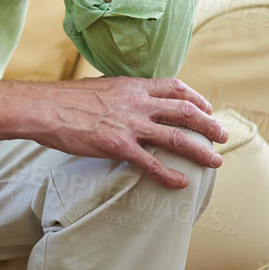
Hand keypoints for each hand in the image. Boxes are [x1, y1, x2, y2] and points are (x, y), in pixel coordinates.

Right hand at [31, 74, 228, 187]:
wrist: (45, 108)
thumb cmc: (66, 99)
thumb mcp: (101, 86)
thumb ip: (121, 93)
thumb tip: (129, 99)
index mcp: (134, 86)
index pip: (175, 87)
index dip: (197, 98)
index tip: (207, 108)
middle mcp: (138, 103)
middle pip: (185, 112)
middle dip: (209, 125)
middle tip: (223, 136)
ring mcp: (130, 125)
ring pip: (176, 138)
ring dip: (200, 150)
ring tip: (215, 161)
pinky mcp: (118, 146)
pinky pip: (151, 163)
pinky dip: (169, 175)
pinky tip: (181, 184)